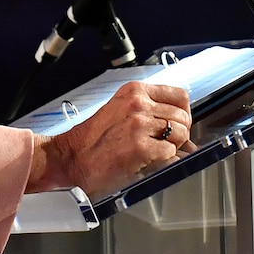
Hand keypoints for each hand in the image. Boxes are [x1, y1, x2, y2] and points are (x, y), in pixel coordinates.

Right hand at [26, 81, 192, 196]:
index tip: (176, 125)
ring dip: (173, 148)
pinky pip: (171, 153)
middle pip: (183, 117)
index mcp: (135, 91)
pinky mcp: (140, 146)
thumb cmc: (93, 140)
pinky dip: (165, 161)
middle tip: (165, 145)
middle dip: (179, 135)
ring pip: (180, 134)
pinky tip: (149, 162)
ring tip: (154, 153)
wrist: (71, 158)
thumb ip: (149, 110)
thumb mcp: (121, 110)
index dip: (183, 114)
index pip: (180, 96)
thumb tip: (181, 125)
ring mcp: (139, 123)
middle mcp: (138, 103)